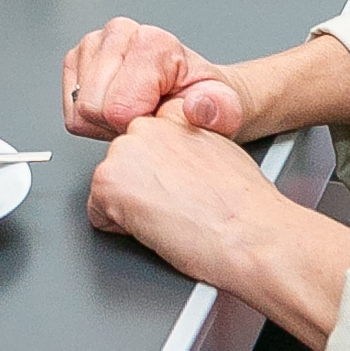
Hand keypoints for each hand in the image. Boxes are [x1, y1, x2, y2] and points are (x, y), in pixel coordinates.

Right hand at [60, 16, 237, 138]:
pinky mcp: (75, 60)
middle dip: (120, 123)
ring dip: (105, 122)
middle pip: (93, 107)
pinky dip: (92, 120)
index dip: (139, 125)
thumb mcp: (224, 108)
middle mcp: (120, 33)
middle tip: (147, 115)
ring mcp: (93, 44)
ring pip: (80, 109)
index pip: (118, 107)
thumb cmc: (200, 98)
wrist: (190, 91)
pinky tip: (117, 108)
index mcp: (153, 41)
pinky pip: (70, 111)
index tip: (160, 117)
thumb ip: (218, 110)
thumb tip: (197, 108)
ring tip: (135, 111)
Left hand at [85, 113, 349, 348]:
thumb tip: (176, 164)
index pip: (144, 148)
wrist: (251, 233)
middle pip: (123, 167)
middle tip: (178, 207)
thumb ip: (187, 148)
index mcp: (172, 117)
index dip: (161, 176)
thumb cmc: (246, 206)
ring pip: (109, 189)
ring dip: (130, 208)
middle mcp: (143, 127)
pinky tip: (156, 228)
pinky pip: (99, 216)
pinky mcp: (107, 183)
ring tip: (171, 216)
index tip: (181, 189)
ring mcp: (121, 153)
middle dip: (141, 190)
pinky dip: (121, 230)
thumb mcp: (219, 153)